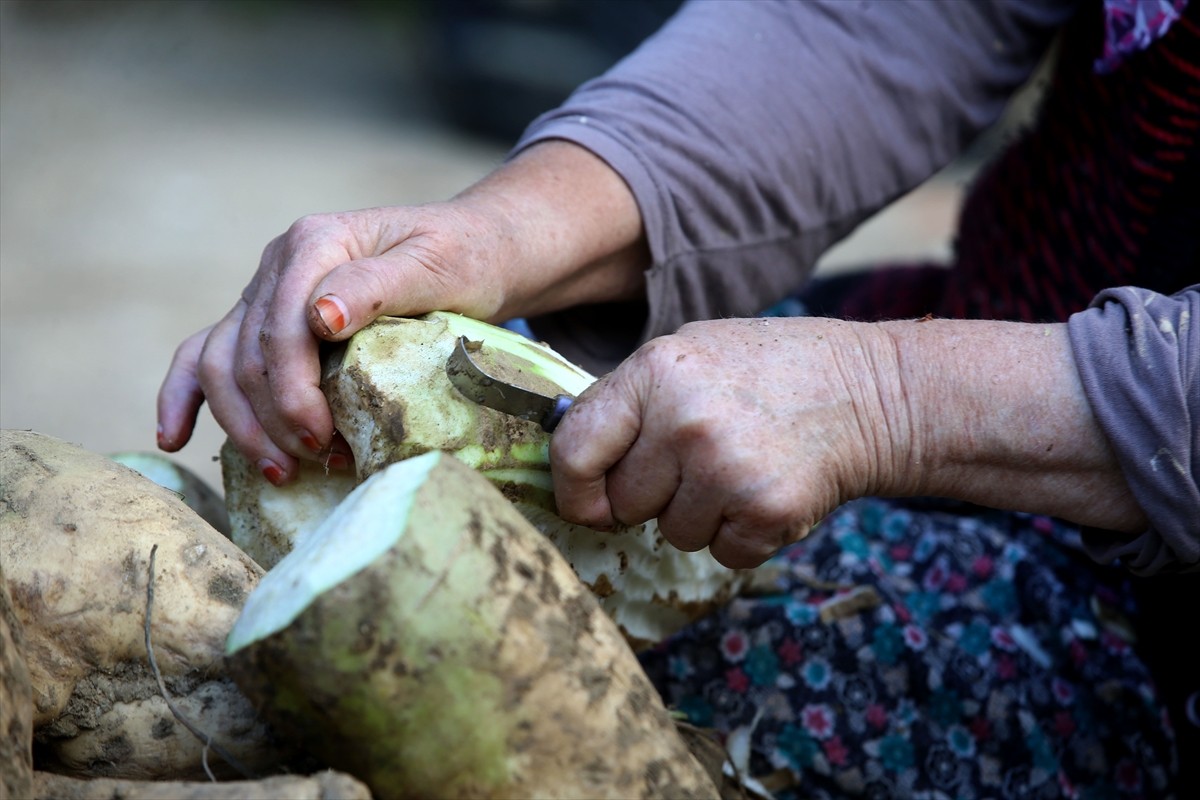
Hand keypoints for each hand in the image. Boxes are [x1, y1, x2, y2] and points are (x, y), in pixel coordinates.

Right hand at [157, 202, 514, 483]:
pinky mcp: (267, 316)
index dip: (294, 392)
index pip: (281, 328)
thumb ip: (379, 285)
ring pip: (221, 362)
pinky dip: (185, 394)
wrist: (474, 248)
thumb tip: (322, 317)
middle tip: (319, 462)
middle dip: (274, 419)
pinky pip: (208, 352)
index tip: (326, 439)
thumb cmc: (464, 259)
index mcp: (317, 243)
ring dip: (241, 423)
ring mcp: (267, 289)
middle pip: (247, 353)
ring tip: (281, 471)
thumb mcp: (437, 267)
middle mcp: (280, 263)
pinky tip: (175, 436)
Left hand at [550, 315, 1146, 568]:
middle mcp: (684, 420)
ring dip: (701, 516)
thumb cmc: (768, 370)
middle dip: (651, 495)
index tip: (588, 501)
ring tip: (740, 468)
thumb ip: (629, 400)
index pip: (574, 450)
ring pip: (671, 534)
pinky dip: (743, 536)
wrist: (871, 392)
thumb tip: (570, 463)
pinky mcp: (766, 510)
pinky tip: (767, 490)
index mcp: (654, 371)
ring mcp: (726, 468)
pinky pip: (721, 553)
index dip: (573, 488)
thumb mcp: (689, 353)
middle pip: (623, 502)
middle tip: (699, 461)